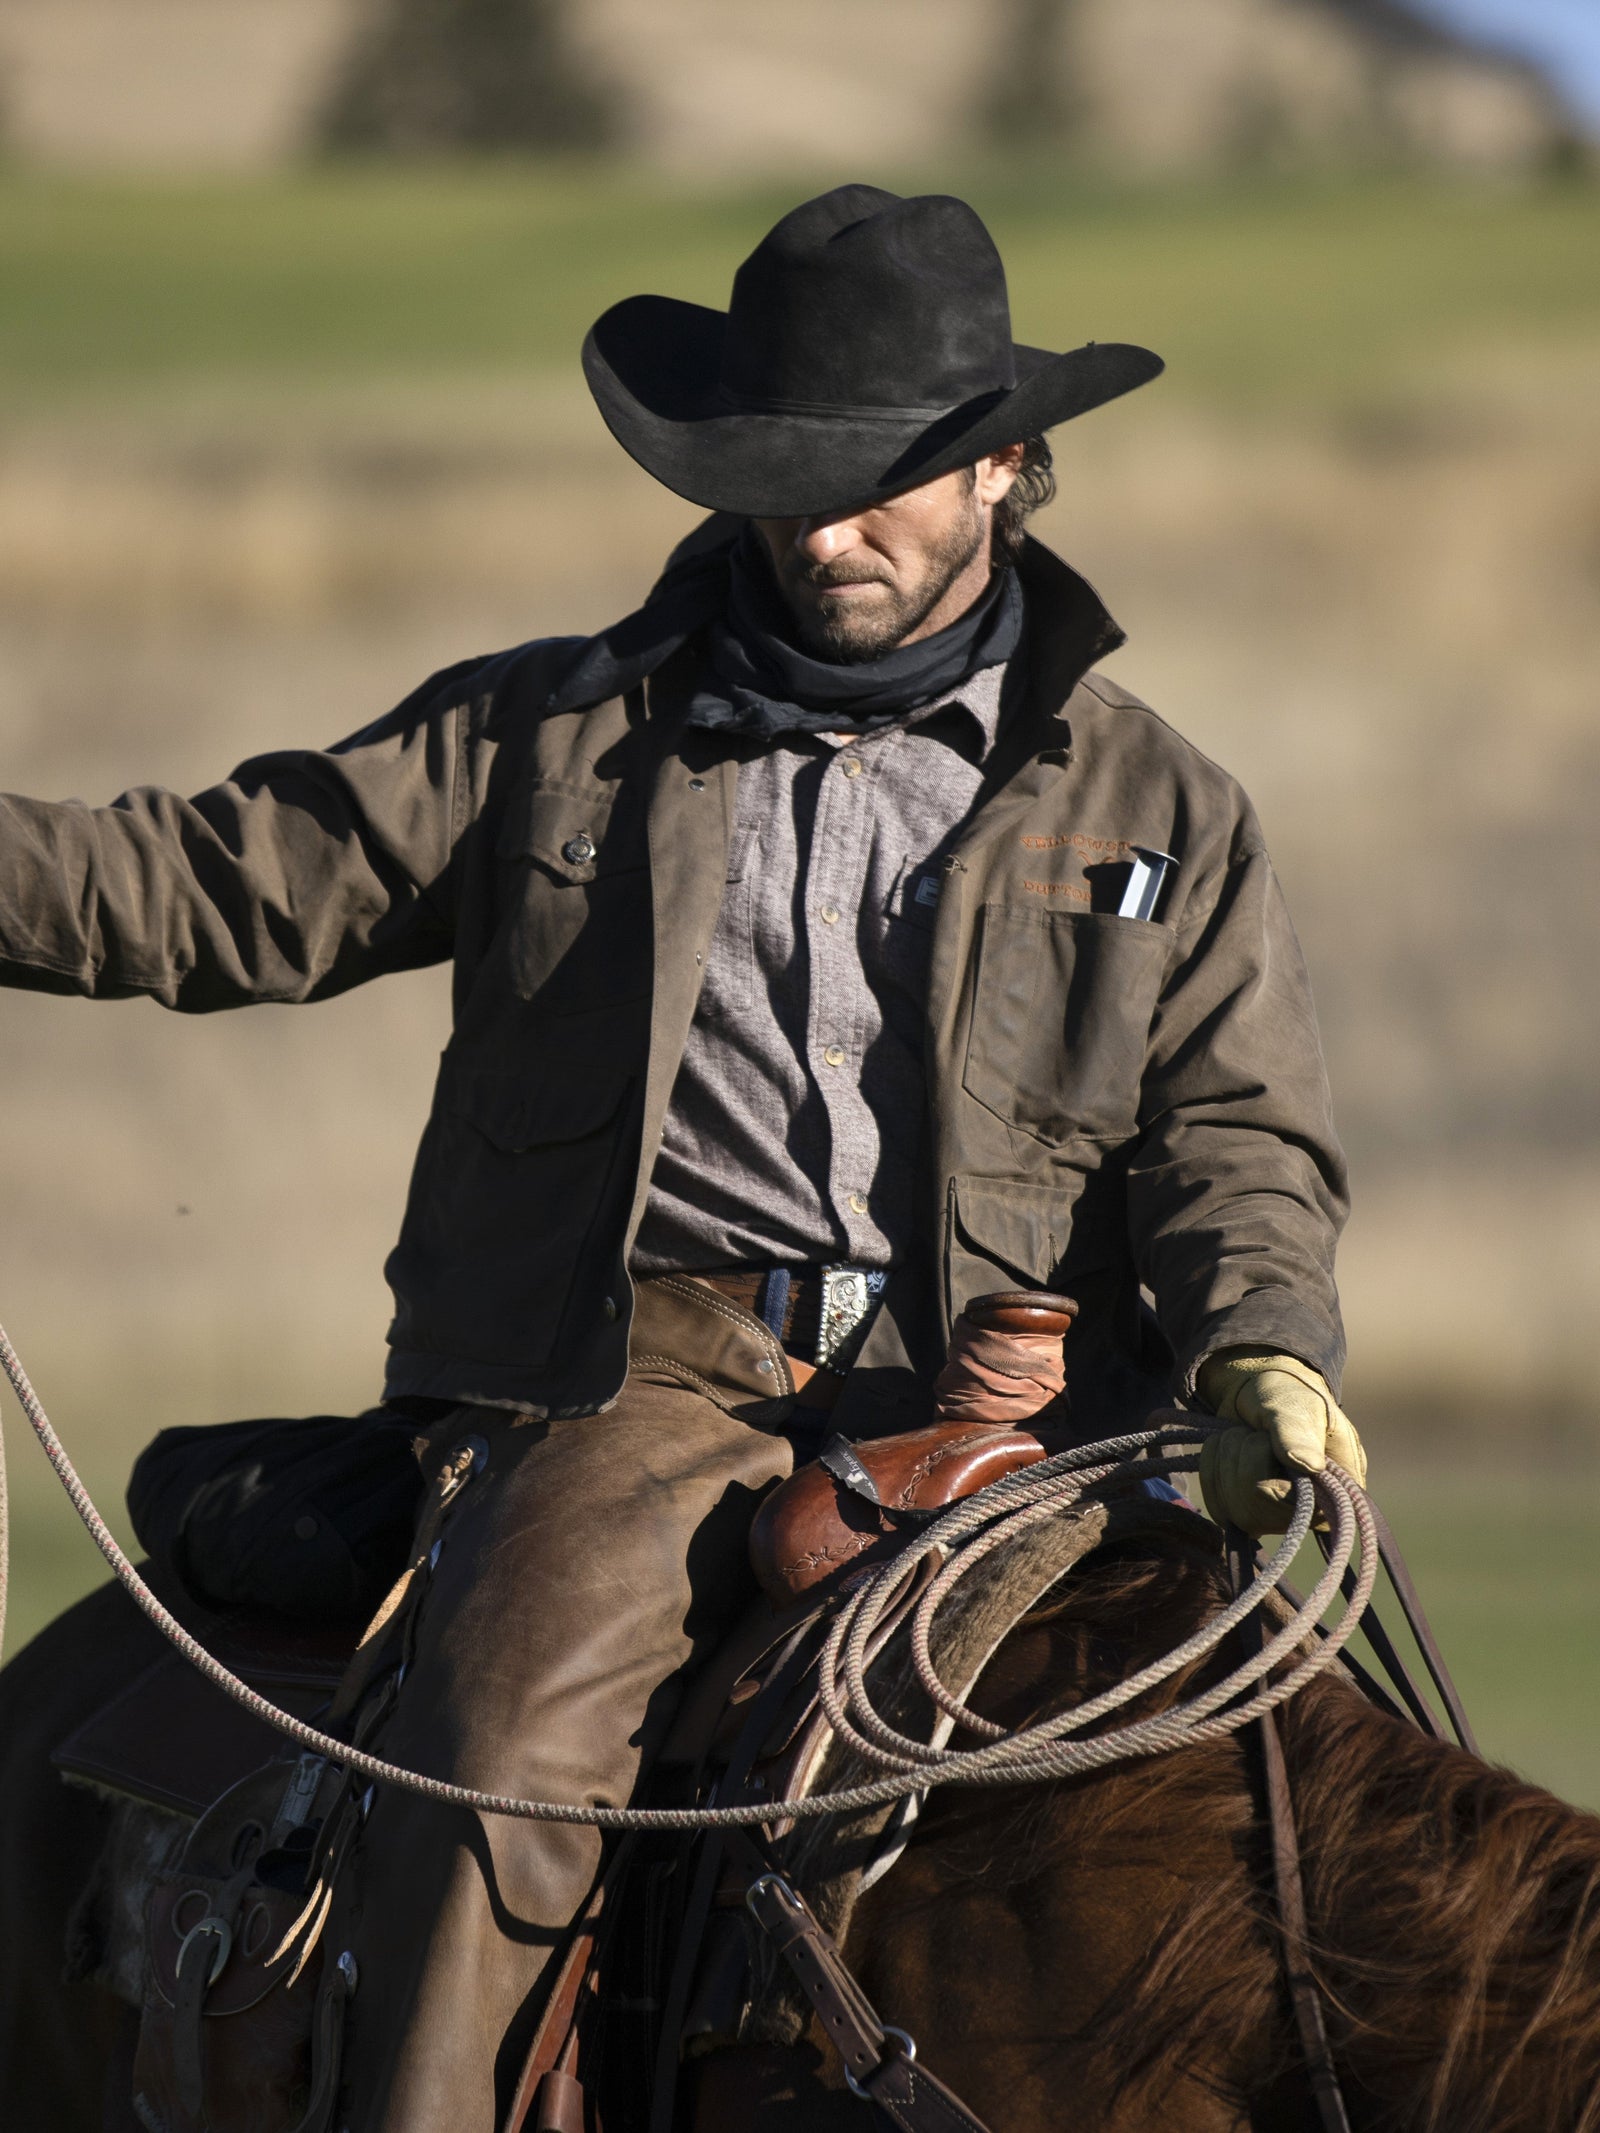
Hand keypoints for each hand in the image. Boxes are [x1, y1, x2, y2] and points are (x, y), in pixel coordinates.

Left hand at [1195, 1349, 1366, 1536]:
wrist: (1256, 1390)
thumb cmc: (1286, 1395)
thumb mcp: (1295, 1403)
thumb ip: (1297, 1432)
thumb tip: (1310, 1466)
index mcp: (1339, 1488)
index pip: (1299, 1503)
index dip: (1270, 1467)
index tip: (1270, 1438)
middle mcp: (1310, 1512)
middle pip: (1254, 1502)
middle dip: (1244, 1453)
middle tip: (1258, 1432)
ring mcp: (1276, 1519)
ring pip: (1231, 1507)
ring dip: (1225, 1457)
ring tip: (1246, 1438)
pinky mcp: (1247, 1517)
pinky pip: (1215, 1507)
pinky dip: (1212, 1469)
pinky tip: (1227, 1451)